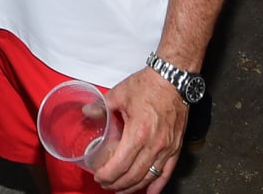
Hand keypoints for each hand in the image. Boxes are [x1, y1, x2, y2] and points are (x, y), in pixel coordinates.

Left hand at [93, 69, 185, 192]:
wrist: (174, 79)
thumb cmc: (148, 85)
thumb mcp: (119, 94)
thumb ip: (101, 106)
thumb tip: (86, 112)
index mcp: (138, 133)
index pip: (121, 165)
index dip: (108, 175)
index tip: (99, 177)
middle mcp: (154, 145)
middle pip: (134, 175)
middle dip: (118, 184)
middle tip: (106, 184)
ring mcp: (167, 148)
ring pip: (149, 177)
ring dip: (134, 187)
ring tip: (122, 190)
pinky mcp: (176, 147)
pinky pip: (167, 172)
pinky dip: (158, 185)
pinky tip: (150, 193)